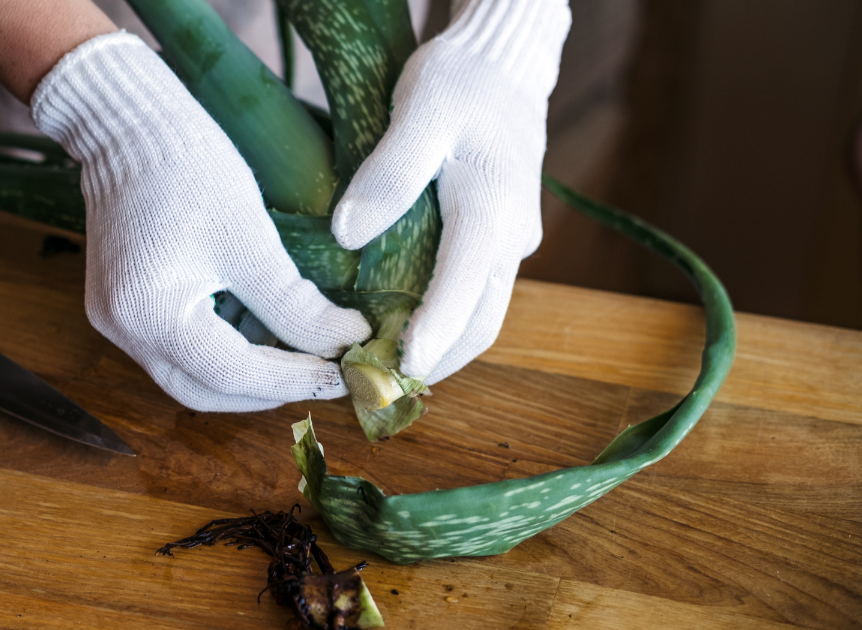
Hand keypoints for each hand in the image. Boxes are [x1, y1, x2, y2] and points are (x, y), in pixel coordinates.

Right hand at [32, 33, 370, 411]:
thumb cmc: (189, 168)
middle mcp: (123, 330)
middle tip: (323, 374)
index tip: (343, 373)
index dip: (295, 380)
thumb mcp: (251, 239)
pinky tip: (260, 330)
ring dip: (246, 375)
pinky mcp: (121, 305)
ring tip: (299, 354)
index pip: (233, 375)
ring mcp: (115, 320)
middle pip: (205, 391)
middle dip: (268, 390)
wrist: (128, 123)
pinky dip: (221, 349)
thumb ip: (296, 304)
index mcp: (150, 315)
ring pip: (190, 375)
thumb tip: (347, 341)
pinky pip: (176, 347)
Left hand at [331, 0, 570, 384]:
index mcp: (491, 212)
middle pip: (480, 323)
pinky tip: (403, 320)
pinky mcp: (503, 235)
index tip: (393, 376)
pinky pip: (478, 290)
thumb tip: (348, 235)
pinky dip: (446, 316)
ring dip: (442, 345)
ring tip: (384, 367)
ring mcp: (513, 239)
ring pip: (482, 312)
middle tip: (377, 387)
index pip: (462, 295)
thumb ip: (387, 174)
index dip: (429, 341)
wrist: (505, 59)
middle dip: (435, 361)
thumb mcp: (419, 111)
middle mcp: (511, 237)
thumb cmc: (460, 79)